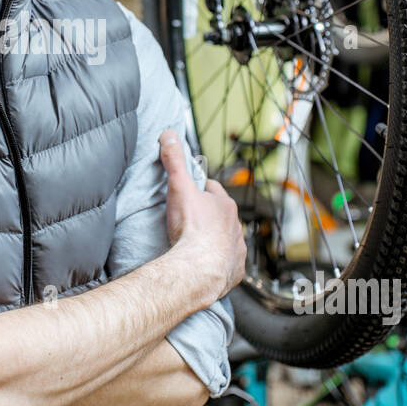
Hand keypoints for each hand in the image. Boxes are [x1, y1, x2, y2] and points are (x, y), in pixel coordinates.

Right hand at [157, 129, 245, 302]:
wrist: (199, 269)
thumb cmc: (191, 229)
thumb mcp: (179, 187)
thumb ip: (174, 160)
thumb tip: (169, 135)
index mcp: (224, 205)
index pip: (213, 189)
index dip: (201, 189)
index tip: (191, 191)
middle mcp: (235, 226)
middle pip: (221, 215)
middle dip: (208, 215)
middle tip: (189, 218)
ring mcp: (237, 249)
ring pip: (227, 239)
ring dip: (215, 239)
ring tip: (196, 244)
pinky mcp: (234, 270)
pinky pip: (228, 264)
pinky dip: (219, 263)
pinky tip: (206, 265)